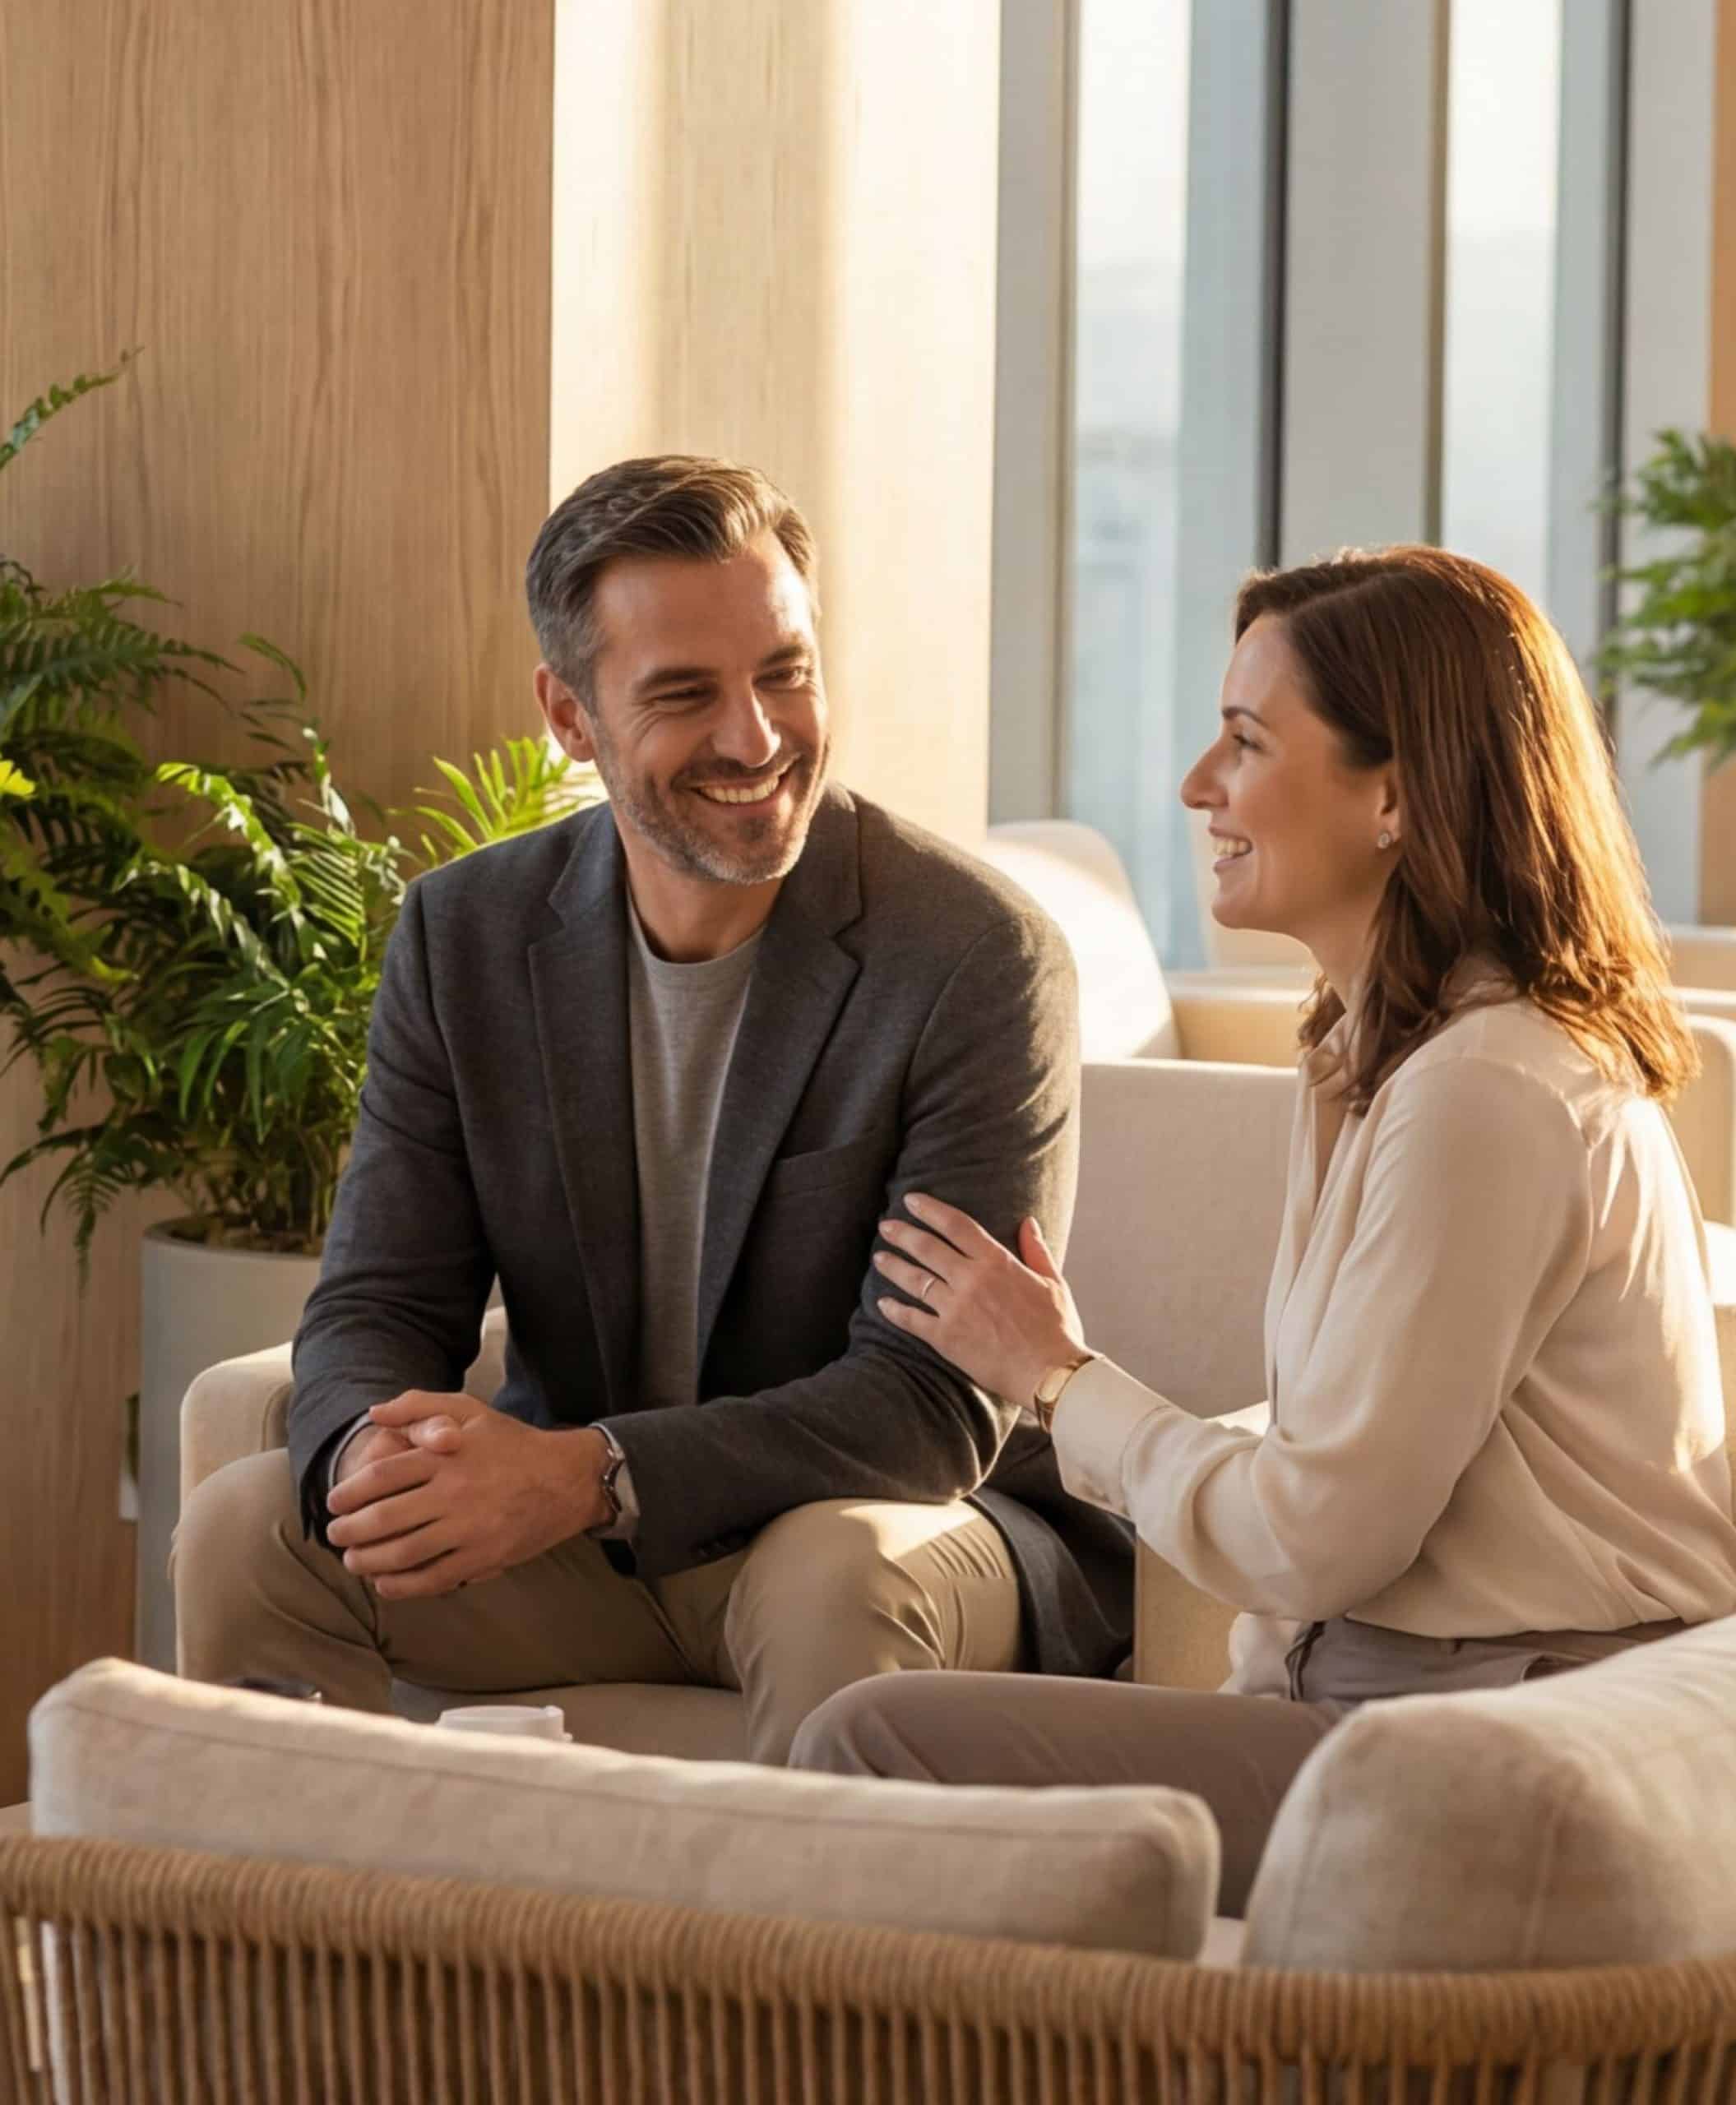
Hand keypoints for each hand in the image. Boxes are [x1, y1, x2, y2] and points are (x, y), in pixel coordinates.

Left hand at [325, 1391, 611, 1600]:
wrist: (566, 1479)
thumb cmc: (512, 1443)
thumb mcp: (469, 1409)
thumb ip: (419, 1405)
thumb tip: (375, 1414)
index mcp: (445, 1456)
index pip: (381, 1476)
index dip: (348, 1493)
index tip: (333, 1504)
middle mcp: (454, 1492)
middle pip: (384, 1518)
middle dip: (349, 1531)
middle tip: (334, 1535)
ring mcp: (469, 1528)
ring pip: (404, 1552)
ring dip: (368, 1561)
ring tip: (352, 1560)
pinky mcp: (484, 1556)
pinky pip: (433, 1577)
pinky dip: (402, 1585)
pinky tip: (384, 1583)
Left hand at [873, 1194, 1087, 1408]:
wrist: (1050, 1374)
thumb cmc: (1056, 1329)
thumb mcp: (1053, 1283)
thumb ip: (1036, 1250)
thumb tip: (1028, 1222)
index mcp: (997, 1262)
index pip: (957, 1225)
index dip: (931, 1209)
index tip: (911, 1200)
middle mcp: (971, 1280)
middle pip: (928, 1247)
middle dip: (903, 1233)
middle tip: (886, 1226)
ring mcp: (955, 1308)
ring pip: (915, 1280)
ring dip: (893, 1266)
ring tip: (879, 1258)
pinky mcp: (946, 1338)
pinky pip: (912, 1319)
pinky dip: (895, 1310)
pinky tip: (883, 1303)